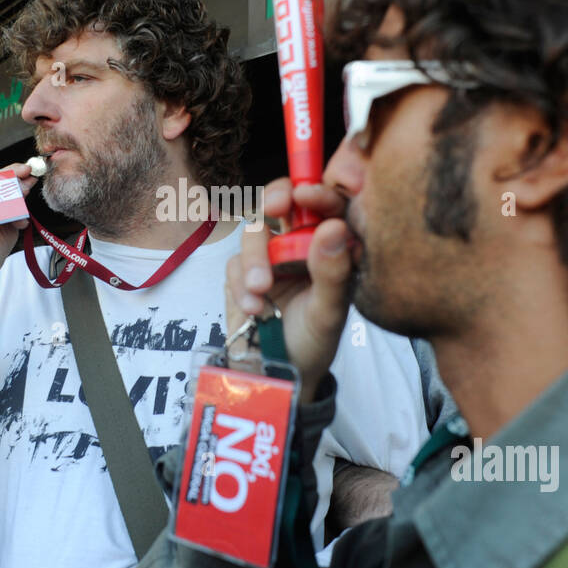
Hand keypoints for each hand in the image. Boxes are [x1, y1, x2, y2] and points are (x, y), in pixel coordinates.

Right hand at [225, 178, 353, 402]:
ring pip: (254, 231)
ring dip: (254, 258)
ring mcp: (269, 257)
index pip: (326, 206)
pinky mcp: (242, 273)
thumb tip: (333, 226)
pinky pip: (234, 262)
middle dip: (276, 198)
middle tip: (273, 208)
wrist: (275, 376)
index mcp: (330, 248)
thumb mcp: (329, 313)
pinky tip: (253, 310)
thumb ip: (333, 272)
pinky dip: (240, 285)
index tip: (306, 194)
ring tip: (260, 291)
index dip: (316, 191)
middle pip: (284, 201)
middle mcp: (299, 245)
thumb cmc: (313, 343)